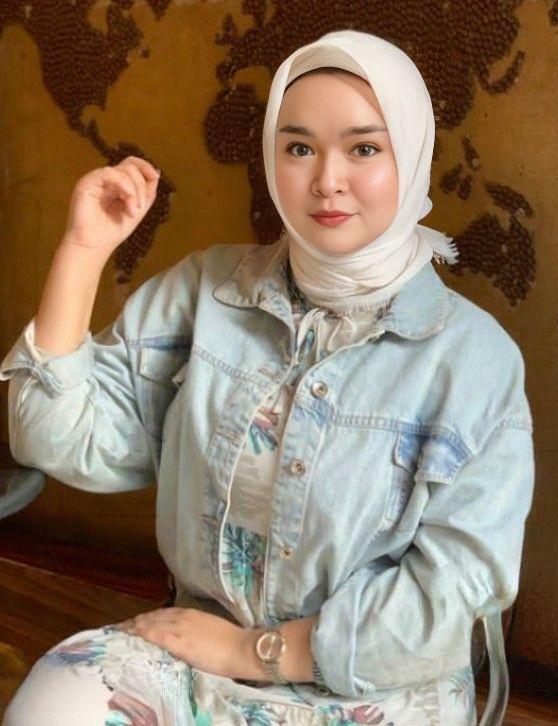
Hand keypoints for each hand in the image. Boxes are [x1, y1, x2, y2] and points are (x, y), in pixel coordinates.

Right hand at [62, 155, 160, 257]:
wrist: (93, 246)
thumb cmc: (113, 231)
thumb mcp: (138, 210)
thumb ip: (147, 192)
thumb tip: (156, 172)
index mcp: (116, 184)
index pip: (132, 165)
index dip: (145, 167)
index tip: (155, 178)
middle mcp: (106, 179)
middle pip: (130, 165)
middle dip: (142, 185)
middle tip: (140, 207)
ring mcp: (96, 180)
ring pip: (123, 170)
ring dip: (135, 190)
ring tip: (132, 211)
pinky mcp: (87, 183)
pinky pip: (110, 173)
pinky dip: (124, 184)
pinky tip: (128, 199)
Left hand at [114, 607, 246, 677]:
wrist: (240, 647)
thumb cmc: (230, 642)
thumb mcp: (208, 631)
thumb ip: (193, 632)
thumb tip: (184, 639)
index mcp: (190, 614)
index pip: (162, 614)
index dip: (147, 618)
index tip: (135, 622)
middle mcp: (182, 616)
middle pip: (153, 617)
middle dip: (136, 622)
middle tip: (122, 626)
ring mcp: (179, 627)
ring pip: (150, 623)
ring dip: (134, 626)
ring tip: (121, 630)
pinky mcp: (178, 641)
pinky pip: (154, 634)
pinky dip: (141, 633)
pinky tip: (131, 635)